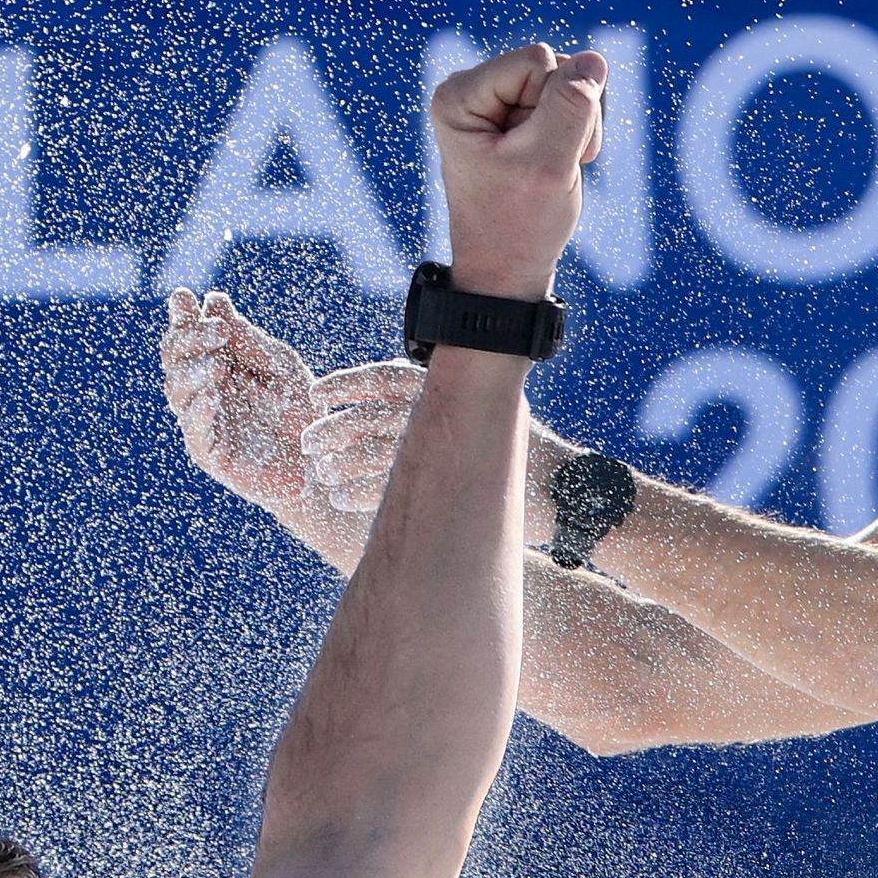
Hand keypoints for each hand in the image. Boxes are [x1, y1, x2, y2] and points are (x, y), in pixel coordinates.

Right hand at [162, 291, 317, 513]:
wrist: (320, 462)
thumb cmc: (300, 412)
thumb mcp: (281, 368)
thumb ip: (249, 340)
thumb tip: (213, 301)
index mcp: (217, 364)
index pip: (188, 335)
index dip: (181, 315)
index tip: (183, 296)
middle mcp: (203, 389)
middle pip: (174, 358)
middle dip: (189, 340)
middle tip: (218, 332)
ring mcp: (204, 421)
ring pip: (177, 392)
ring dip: (192, 373)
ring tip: (215, 365)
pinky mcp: (211, 454)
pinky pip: (195, 432)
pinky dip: (199, 412)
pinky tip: (211, 396)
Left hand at [302, 375, 586, 533]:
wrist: (570, 493)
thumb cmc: (525, 459)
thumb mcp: (487, 419)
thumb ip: (447, 411)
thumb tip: (402, 414)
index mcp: (452, 387)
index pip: (387, 378)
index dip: (348, 384)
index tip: (316, 394)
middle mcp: (450, 410)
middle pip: (372, 413)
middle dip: (334, 426)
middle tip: (306, 441)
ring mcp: (451, 446)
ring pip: (376, 448)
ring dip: (341, 460)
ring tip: (320, 474)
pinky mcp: (452, 482)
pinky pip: (392, 485)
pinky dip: (361, 491)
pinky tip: (341, 499)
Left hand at [430, 44, 603, 299]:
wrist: (506, 271)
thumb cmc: (519, 225)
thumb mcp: (549, 163)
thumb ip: (572, 107)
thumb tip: (594, 60)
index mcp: (460, 95)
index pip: (538, 61)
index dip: (556, 106)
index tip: (539, 154)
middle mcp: (471, 90)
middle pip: (553, 68)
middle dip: (568, 117)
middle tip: (548, 166)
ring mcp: (493, 102)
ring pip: (566, 85)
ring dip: (575, 129)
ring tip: (550, 169)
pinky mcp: (515, 116)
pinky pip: (567, 102)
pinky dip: (573, 136)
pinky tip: (554, 166)